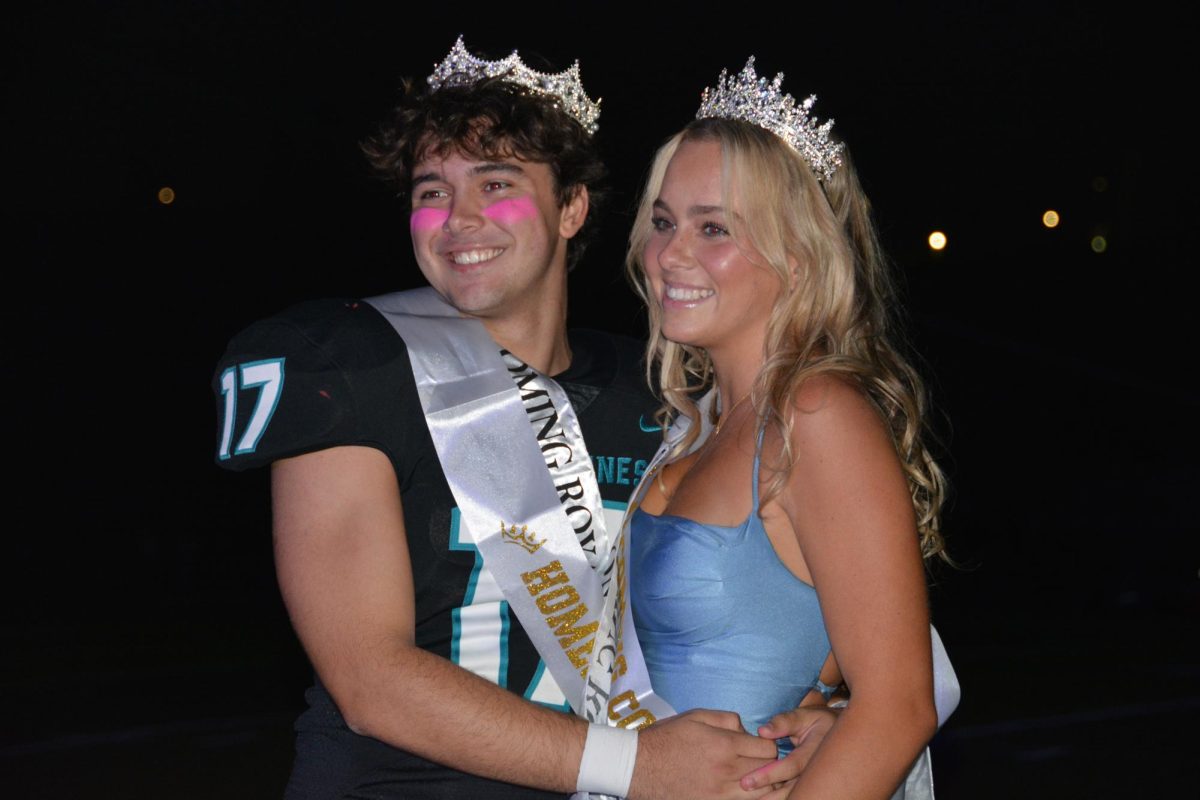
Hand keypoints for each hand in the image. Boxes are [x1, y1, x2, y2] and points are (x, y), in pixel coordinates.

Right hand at [630, 709, 777, 799]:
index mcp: (725, 745)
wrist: (639, 766)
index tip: (762, 744)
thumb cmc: (667, 738)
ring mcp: (721, 794)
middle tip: (762, 760)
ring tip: (758, 777)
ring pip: (761, 793)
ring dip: (764, 784)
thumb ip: (727, 719)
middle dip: (770, 764)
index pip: (768, 749)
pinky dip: (749, 797)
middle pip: (769, 771)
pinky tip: (743, 789)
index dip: (770, 744)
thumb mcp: (696, 716)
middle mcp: (727, 771)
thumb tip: (748, 731)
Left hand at [738, 706, 838, 791]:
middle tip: (746, 792)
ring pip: (796, 794)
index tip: (747, 781)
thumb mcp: (803, 716)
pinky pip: (797, 793)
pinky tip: (764, 798)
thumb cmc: (816, 722)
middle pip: (793, 787)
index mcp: (815, 750)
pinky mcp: (812, 784)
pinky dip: (782, 797)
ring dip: (775, 799)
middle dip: (769, 795)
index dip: (769, 774)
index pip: (790, 766)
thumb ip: (783, 722)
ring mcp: (816, 778)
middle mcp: (817, 769)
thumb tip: (762, 731)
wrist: (840, 734)